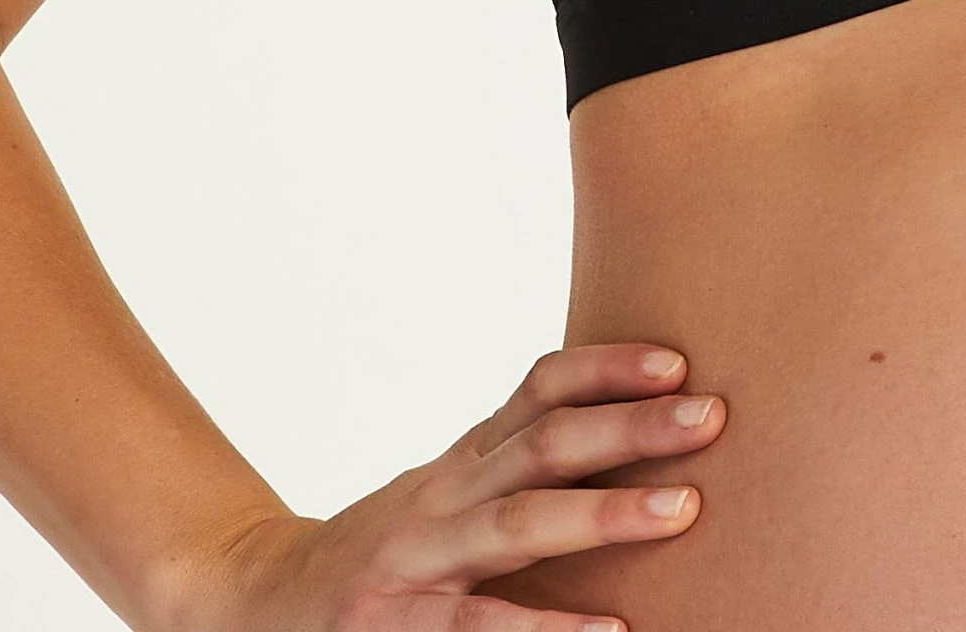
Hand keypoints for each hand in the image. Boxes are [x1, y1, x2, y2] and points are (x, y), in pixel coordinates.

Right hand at [188, 341, 725, 630]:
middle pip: (544, 446)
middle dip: (630, 429)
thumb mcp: (450, 493)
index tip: (679, 361)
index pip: (539, 390)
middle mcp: (444, 496)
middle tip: (712, 417)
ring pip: (516, 524)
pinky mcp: (397, 628)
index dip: (607, 367)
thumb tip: (642, 433)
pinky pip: (478, 627)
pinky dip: (543, 630)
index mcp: (465, 459)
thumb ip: (522, 466)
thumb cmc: (389, 552)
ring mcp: (417, 560)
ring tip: (680, 511)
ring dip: (601, 514)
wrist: (253, 602)